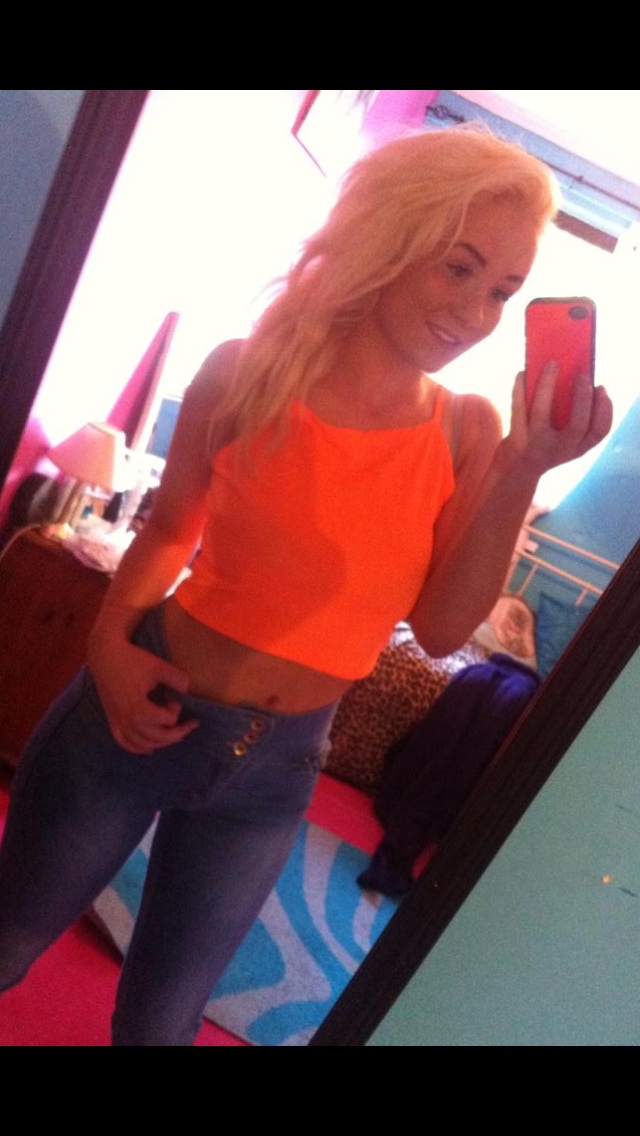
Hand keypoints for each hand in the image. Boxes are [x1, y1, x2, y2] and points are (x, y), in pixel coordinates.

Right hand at [88, 634, 198, 754]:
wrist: (105, 656)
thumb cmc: (132, 660)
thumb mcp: (159, 666)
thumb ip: (178, 680)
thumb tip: (187, 691)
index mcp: (140, 710)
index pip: (168, 719)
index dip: (176, 708)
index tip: (173, 696)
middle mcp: (128, 721)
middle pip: (159, 737)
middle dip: (178, 732)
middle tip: (192, 724)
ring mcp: (118, 723)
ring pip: (144, 744)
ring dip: (162, 742)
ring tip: (175, 735)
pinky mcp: (112, 721)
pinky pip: (125, 743)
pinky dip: (138, 748)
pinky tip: (149, 749)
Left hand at [508, 364, 612, 474]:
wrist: (516, 470)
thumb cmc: (546, 445)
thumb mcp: (566, 440)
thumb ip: (575, 417)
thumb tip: (573, 376)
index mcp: (578, 447)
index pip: (599, 431)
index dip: (604, 409)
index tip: (601, 388)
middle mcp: (560, 449)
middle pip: (578, 425)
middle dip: (582, 398)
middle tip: (582, 374)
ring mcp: (538, 445)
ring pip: (541, 412)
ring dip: (547, 385)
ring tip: (552, 364)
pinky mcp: (516, 440)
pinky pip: (517, 410)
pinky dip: (520, 389)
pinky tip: (523, 373)